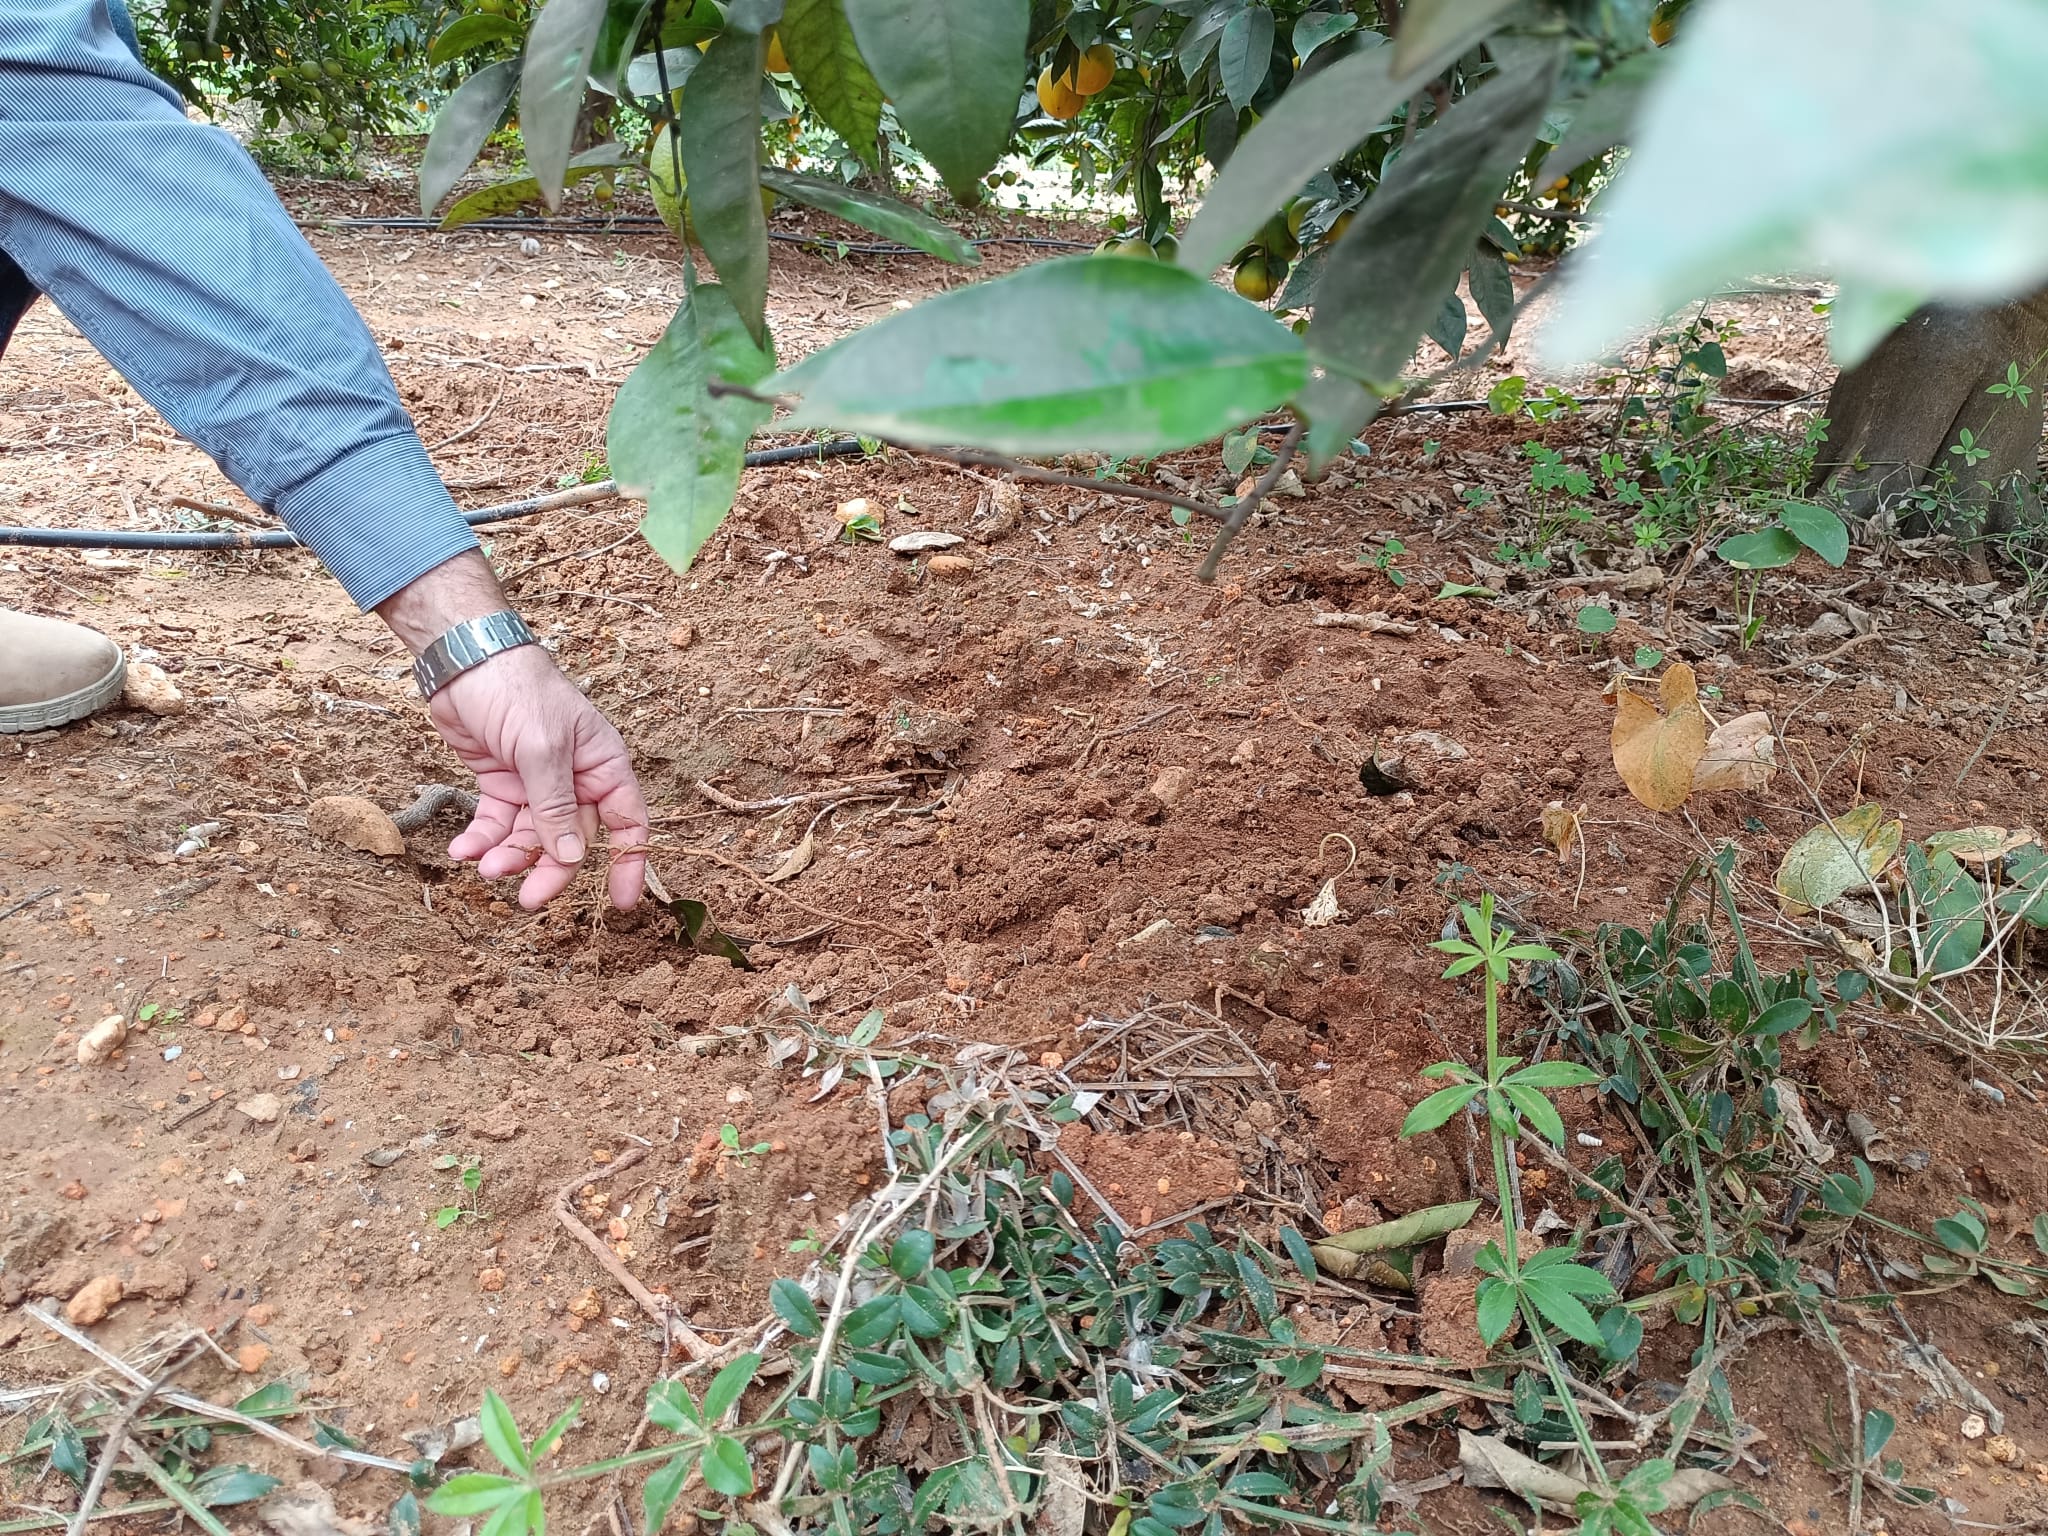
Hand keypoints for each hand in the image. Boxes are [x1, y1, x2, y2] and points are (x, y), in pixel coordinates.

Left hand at [376, 552, 649, 909]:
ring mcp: (536, 783)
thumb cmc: (518, 689)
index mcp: (603, 765)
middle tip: (528, 899)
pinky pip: (496, 823)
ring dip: (509, 857)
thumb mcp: (542, 748)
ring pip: (530, 837)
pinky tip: (463, 849)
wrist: (465, 659)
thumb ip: (556, 804)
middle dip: (549, 869)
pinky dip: (481, 840)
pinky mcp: (501, 783)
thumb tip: (570, 856)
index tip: (618, 903)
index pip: (627, 822)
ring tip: (484, 866)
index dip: (626, 862)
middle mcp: (575, 779)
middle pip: (572, 840)